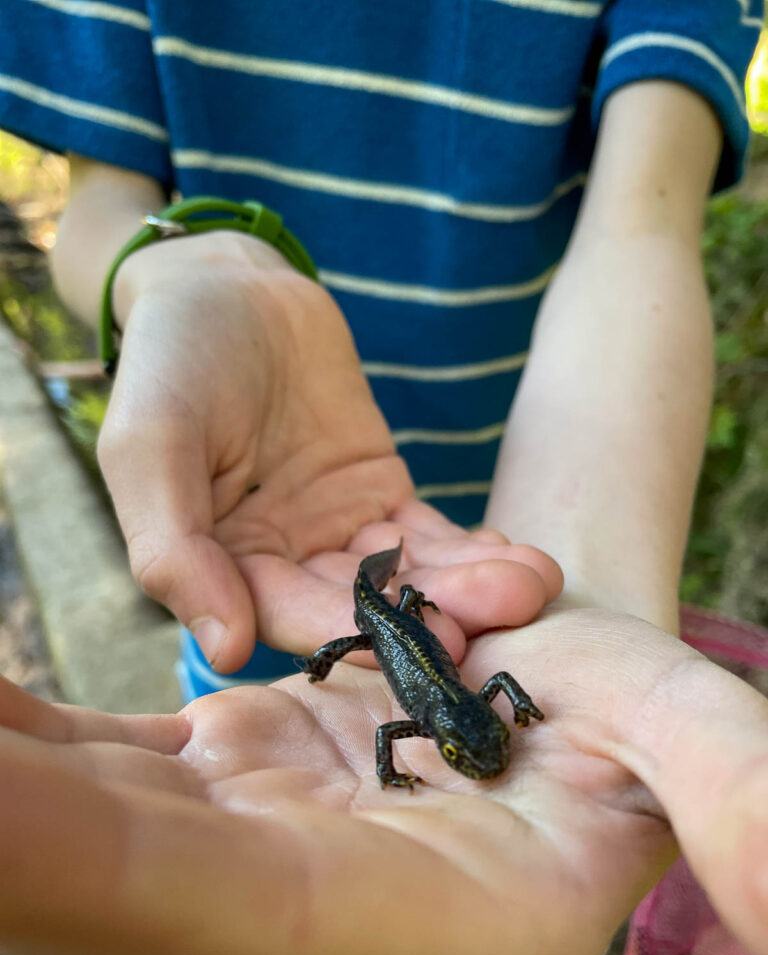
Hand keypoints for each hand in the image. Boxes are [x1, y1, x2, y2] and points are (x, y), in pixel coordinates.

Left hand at [2, 608, 765, 954]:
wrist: (576, 682)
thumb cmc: (636, 711)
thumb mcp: (668, 725)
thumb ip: (681, 762)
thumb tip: (663, 763)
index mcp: (431, 920)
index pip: (243, 913)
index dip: (106, 884)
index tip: (0, 838)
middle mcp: (322, 899)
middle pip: (131, 886)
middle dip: (20, 847)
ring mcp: (265, 831)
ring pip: (102, 823)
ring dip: (12, 788)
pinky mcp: (236, 768)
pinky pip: (114, 763)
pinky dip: (38, 741)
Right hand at [98, 231, 561, 670]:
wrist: (230, 288)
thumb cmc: (172, 362)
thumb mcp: (148, 447)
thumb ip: (173, 548)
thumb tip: (226, 650)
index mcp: (219, 565)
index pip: (286, 614)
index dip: (353, 629)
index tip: (422, 638)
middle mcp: (281, 561)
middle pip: (360, 605)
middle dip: (432, 612)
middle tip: (501, 612)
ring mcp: (336, 529)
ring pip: (403, 575)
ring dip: (467, 585)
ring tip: (532, 585)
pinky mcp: (379, 492)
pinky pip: (427, 534)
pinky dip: (470, 549)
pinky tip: (519, 560)